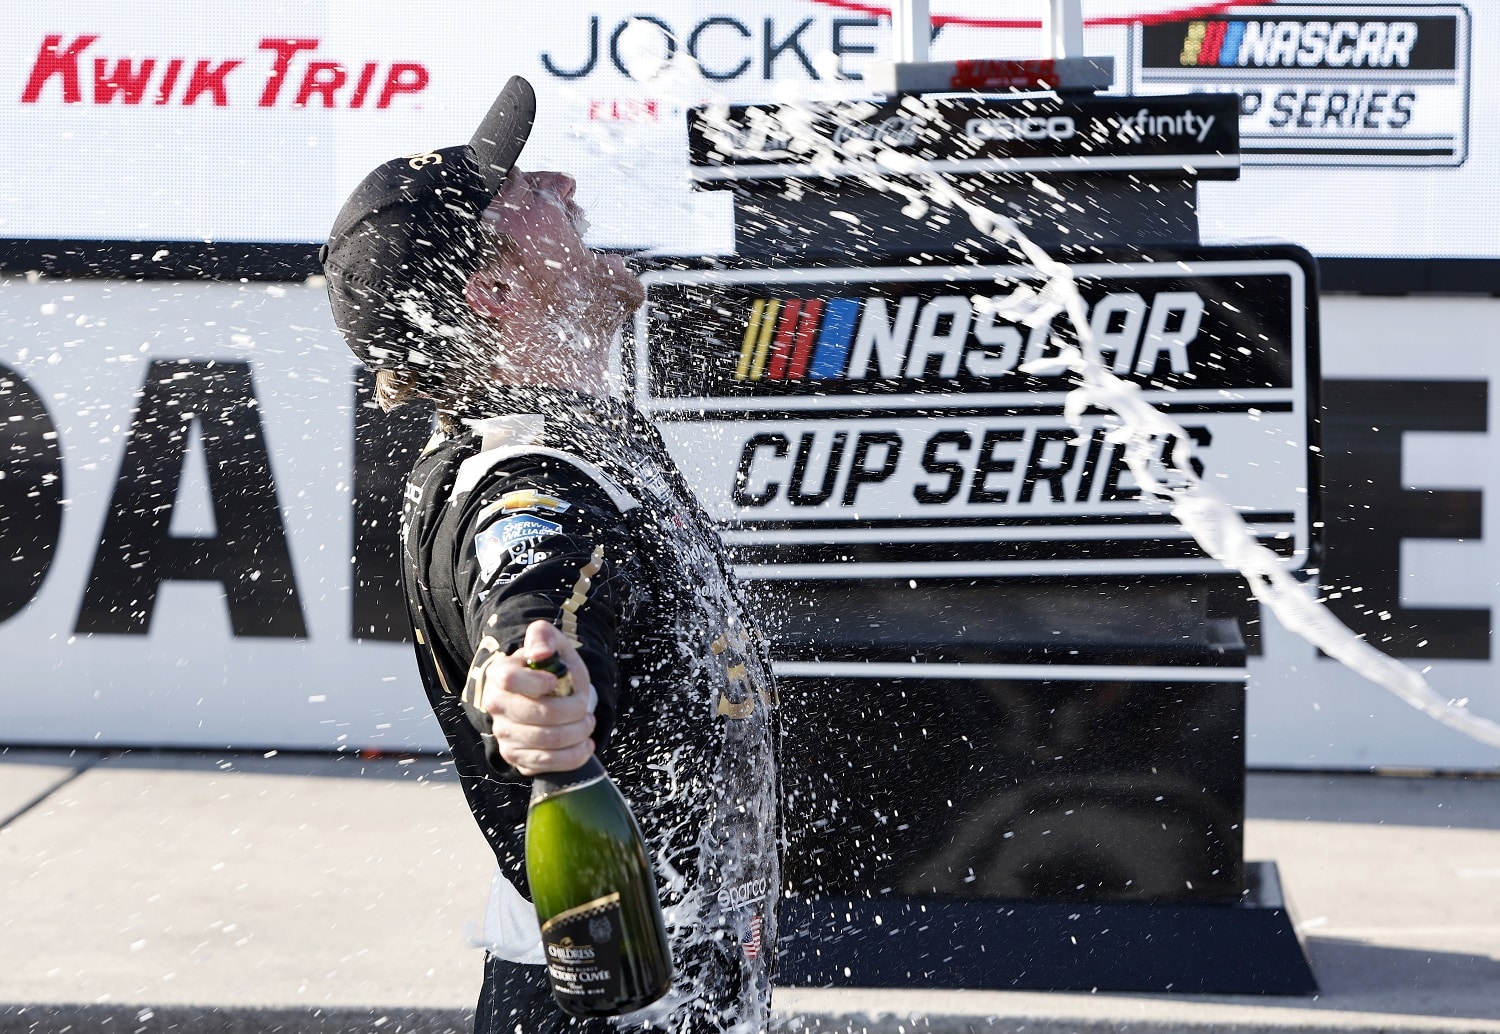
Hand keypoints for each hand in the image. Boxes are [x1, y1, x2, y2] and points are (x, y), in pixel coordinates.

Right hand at [478, 620, 595, 775]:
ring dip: (578, 733)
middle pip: (539, 715)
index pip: (510, 680)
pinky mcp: (516, 757)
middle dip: (574, 712)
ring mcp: (504, 734)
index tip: (557, 681)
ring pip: (547, 741)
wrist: (546, 696)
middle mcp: (496, 706)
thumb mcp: (551, 643)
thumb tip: (541, 652)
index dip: (538, 682)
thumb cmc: (550, 668)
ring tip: (588, 724)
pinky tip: (585, 745)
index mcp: (500, 674)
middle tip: (586, 707)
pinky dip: (573, 756)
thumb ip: (543, 636)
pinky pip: (546, 763)